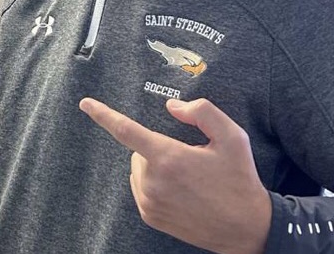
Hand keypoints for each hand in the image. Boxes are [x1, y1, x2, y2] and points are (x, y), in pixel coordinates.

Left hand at [79, 97, 270, 253]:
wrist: (248, 229)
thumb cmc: (239, 180)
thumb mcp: (233, 137)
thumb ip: (202, 112)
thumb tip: (172, 108)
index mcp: (169, 158)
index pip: (126, 130)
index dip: (103, 115)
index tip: (85, 104)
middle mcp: (153, 181)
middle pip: (139, 150)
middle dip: (158, 148)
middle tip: (191, 160)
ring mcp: (150, 202)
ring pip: (140, 169)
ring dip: (156, 167)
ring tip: (190, 179)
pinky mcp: (151, 216)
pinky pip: (142, 188)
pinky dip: (156, 183)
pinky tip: (182, 191)